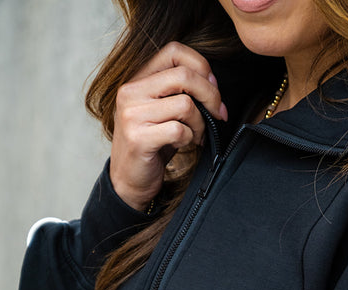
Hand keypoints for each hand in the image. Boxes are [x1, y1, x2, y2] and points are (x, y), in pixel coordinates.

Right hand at [109, 41, 227, 211]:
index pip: (174, 52)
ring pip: (186, 105)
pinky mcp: (139, 138)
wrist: (129, 180)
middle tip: (218, 113)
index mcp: (137, 79)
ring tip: (197, 134)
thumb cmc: (151, 144)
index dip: (201, 66)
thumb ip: (178, 91)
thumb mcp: (162, 111)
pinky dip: (190, 139)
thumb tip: (213, 83)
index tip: (213, 86)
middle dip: (211, 95)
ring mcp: (133, 115)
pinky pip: (179, 130)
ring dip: (201, 123)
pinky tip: (186, 144)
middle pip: (184, 76)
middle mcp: (131, 92)